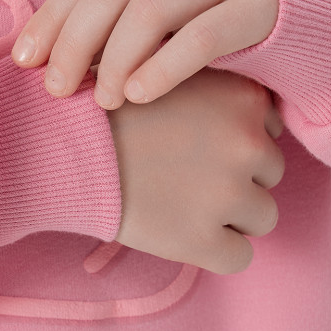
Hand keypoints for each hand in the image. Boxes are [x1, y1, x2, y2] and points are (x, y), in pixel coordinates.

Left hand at [11, 0, 278, 109]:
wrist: (311, 6)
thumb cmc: (217, 6)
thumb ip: (117, 0)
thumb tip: (37, 48)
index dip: (56, 14)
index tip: (26, 58)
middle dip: (76, 41)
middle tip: (58, 88)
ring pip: (153, 8)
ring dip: (115, 61)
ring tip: (101, 99)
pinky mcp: (269, 0)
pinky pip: (201, 37)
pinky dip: (162, 69)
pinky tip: (139, 95)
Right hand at [107, 67, 284, 274]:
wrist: (59, 146)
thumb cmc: (103, 108)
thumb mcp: (166, 72)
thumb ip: (212, 89)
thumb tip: (242, 118)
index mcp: (243, 97)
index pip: (268, 131)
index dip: (233, 141)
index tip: (194, 145)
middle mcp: (247, 143)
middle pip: (270, 172)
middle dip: (235, 178)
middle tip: (183, 176)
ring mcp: (228, 194)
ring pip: (263, 217)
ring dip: (230, 216)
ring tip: (182, 204)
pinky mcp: (202, 239)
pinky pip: (238, 258)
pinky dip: (214, 251)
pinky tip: (180, 233)